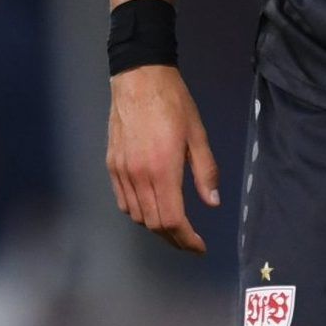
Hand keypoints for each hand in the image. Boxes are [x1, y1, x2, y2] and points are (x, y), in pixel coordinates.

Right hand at [106, 65, 219, 254]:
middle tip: (190, 241)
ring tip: (174, 226)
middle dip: (174, 238)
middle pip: (154, 224)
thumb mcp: (197, 134)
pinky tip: (150, 207)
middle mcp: (138, 176)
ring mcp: (122, 172)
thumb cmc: (173, 102)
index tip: (200, 247)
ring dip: (156, 226)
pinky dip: (137, 213)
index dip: (187, 240)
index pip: (173, 220)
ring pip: (137, 215)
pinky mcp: (112, 165)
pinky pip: (123, 201)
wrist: (138, 78)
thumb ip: (206, 171)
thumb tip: (213, 203)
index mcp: (163, 170)